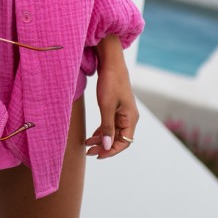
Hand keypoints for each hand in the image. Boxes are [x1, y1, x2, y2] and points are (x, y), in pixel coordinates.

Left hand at [85, 36, 138, 157]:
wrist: (110, 63)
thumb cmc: (111, 82)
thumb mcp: (106, 106)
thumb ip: (107, 127)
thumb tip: (107, 146)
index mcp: (131, 118)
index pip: (124, 142)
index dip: (111, 151)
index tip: (97, 155)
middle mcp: (129, 118)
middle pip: (118, 139)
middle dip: (104, 146)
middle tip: (88, 151)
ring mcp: (122, 113)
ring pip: (113, 133)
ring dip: (101, 140)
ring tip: (87, 144)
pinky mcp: (116, 109)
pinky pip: (110, 125)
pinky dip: (101, 131)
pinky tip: (91, 135)